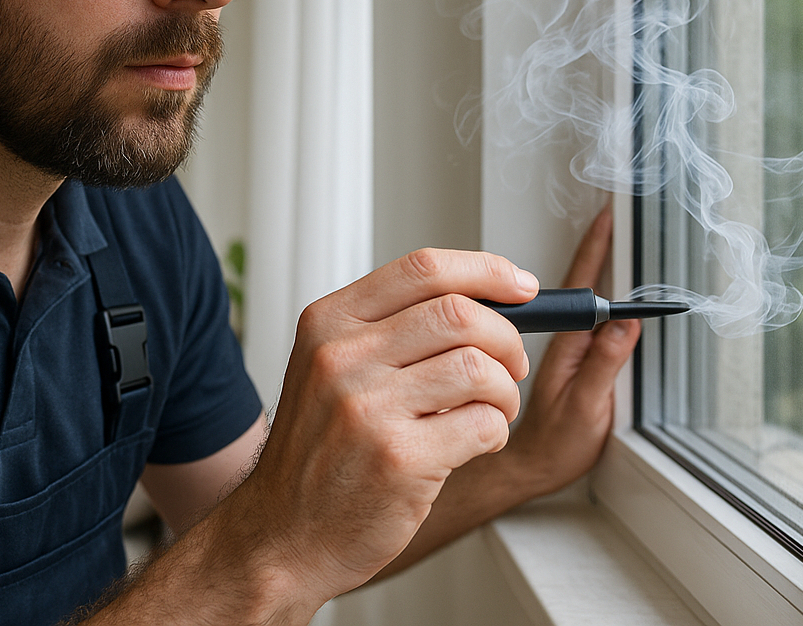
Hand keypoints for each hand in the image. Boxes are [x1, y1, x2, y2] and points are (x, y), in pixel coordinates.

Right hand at [222, 248, 538, 609]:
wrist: (282, 534)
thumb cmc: (318, 453)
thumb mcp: (328, 369)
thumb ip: (390, 329)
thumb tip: (484, 300)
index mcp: (328, 324)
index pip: (423, 269)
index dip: (485, 271)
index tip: (520, 286)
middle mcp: (342, 358)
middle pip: (459, 313)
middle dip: (506, 338)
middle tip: (512, 363)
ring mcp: (367, 409)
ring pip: (479, 368)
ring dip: (506, 391)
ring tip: (493, 409)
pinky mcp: (399, 459)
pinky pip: (483, 424)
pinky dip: (495, 432)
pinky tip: (474, 443)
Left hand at [498, 206, 640, 495]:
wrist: (525, 469)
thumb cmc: (550, 446)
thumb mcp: (587, 409)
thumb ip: (603, 364)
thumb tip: (624, 322)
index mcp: (563, 345)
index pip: (580, 286)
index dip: (595, 250)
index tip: (608, 217)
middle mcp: (554, 339)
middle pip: (575, 284)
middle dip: (595, 248)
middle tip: (614, 216)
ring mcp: (555, 347)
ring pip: (570, 300)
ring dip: (591, 270)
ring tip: (611, 241)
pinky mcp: (559, 358)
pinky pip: (572, 319)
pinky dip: (588, 300)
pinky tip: (599, 295)